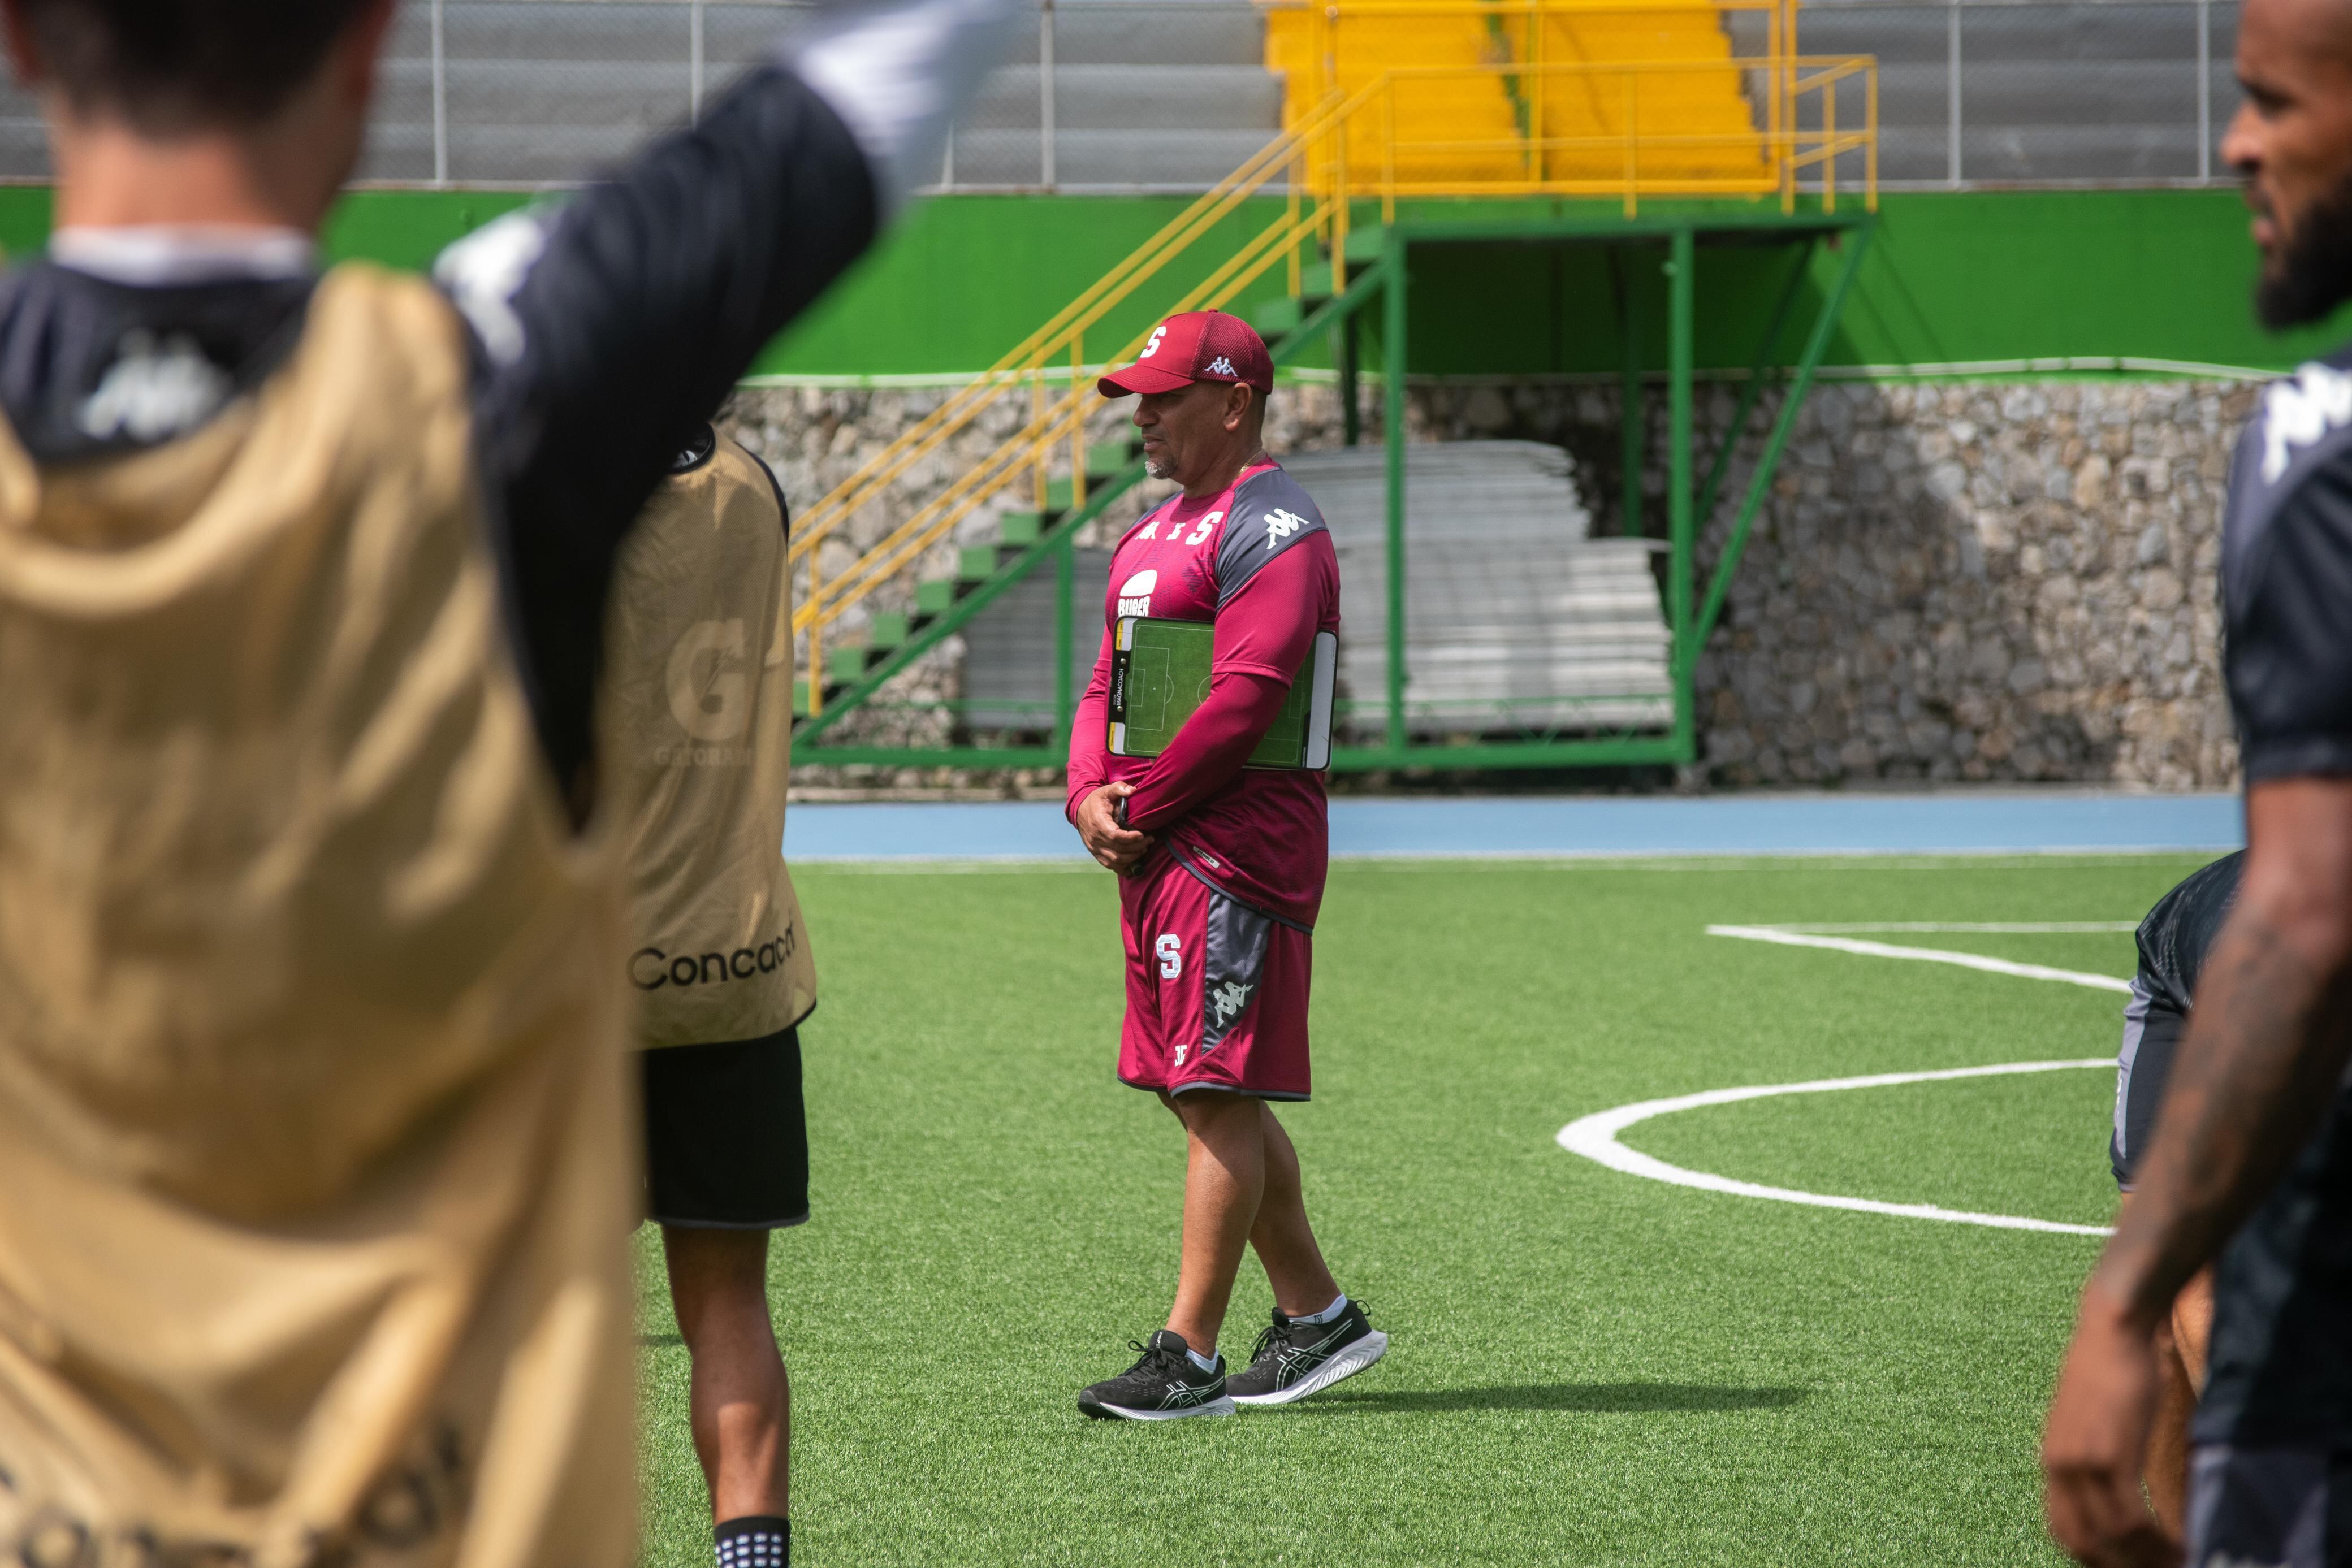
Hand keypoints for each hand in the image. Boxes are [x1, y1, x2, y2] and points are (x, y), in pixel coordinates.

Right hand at [1075, 782, 1153, 874]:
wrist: (1080, 810)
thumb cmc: (1096, 800)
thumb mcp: (1107, 790)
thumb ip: (1119, 788)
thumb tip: (1133, 790)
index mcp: (1098, 823)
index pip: (1115, 836)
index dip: (1130, 838)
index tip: (1143, 835)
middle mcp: (1095, 839)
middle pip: (1118, 851)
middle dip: (1137, 848)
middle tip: (1150, 840)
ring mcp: (1095, 848)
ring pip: (1116, 861)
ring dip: (1133, 858)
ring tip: (1144, 849)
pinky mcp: (1096, 854)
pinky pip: (1111, 866)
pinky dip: (1124, 867)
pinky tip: (1135, 861)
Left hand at [2043, 1289, 2180, 1567]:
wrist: (2113, 1329)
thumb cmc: (2110, 1370)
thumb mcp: (2092, 1422)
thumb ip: (2095, 1458)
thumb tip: (2116, 1493)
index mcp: (2052, 1461)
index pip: (2063, 1530)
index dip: (2093, 1558)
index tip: (2124, 1567)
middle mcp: (2059, 1466)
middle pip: (2084, 1542)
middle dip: (2121, 1566)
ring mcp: (2082, 1462)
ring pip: (2112, 1537)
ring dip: (2148, 1560)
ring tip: (2179, 1563)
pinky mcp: (2111, 1455)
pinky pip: (2131, 1518)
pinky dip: (2158, 1541)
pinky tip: (2182, 1545)